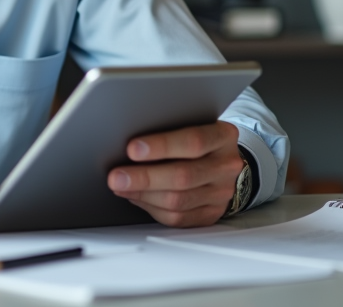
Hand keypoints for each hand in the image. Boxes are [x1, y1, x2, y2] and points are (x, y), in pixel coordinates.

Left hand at [107, 120, 243, 227]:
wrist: (223, 160)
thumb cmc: (198, 139)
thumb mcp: (190, 124)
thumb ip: (168, 130)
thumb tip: (129, 145)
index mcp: (223, 137)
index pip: (193, 142)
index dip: (161, 146)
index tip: (132, 149)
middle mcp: (226, 166)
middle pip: (183, 176)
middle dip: (144, 178)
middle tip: (116, 176)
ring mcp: (221, 193)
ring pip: (178, 201)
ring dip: (143, 195)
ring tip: (120, 186)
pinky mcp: (211, 214)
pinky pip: (178, 218)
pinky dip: (151, 208)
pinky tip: (136, 197)